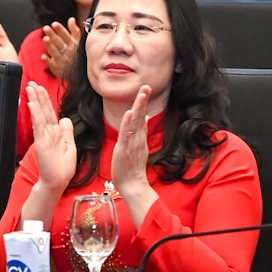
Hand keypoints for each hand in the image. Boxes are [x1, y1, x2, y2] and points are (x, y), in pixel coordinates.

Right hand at [26, 80, 75, 195]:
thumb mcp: (70, 146)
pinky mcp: (41, 141)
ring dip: (35, 100)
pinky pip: (38, 125)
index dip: (45, 99)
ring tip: (30, 88)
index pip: (50, 112)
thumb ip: (67, 132)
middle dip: (38, 96)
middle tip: (31, 83)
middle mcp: (48, 132)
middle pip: (43, 110)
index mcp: (56, 132)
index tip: (40, 88)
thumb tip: (65, 118)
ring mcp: (44, 136)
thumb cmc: (63, 168)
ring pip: (39, 114)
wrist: (57, 182)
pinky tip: (32, 104)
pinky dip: (35, 114)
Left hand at [41, 18, 80, 79]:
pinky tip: (43, 56)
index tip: (54, 24)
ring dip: (50, 46)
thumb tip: (71, 19)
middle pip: (59, 43)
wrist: (81, 74)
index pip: (67, 36)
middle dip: (53, 35)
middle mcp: (68, 53)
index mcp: (74, 45)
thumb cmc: (78, 55)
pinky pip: (52, 65)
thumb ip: (75, 31)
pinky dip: (48, 61)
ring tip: (45, 38)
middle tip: (46, 28)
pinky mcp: (58, 69)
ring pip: (55, 52)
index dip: (60, 30)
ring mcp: (63, 61)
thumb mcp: (79, 43)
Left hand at [108, 84, 155, 199]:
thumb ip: (141, 132)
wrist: (133, 185)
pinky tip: (130, 114)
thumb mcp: (138, 146)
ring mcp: (132, 143)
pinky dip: (128, 124)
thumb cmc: (133, 167)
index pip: (142, 116)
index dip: (144, 103)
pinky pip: (126, 135)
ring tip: (142, 94)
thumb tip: (146, 117)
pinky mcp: (124, 150)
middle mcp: (138, 138)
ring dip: (139, 107)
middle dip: (143, 100)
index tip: (146, 89)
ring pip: (136, 122)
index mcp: (140, 137)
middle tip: (147, 86)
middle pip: (141, 116)